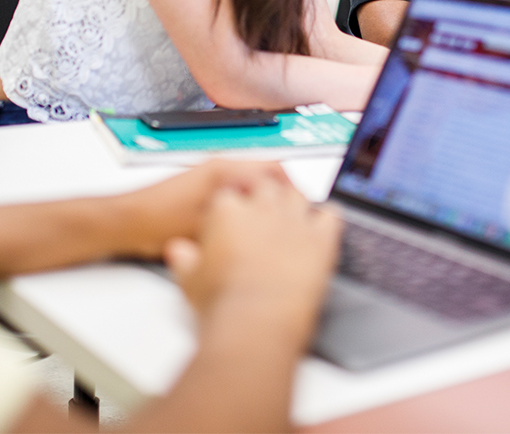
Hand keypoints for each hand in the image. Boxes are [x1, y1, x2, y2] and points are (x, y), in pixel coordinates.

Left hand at [113, 159, 292, 259]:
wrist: (128, 222)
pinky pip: (239, 187)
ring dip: (267, 197)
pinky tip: (250, 223)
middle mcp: (221, 165)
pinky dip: (251, 200)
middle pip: (268, 171)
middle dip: (285, 193)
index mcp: (225, 169)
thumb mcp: (209, 225)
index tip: (304, 208)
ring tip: (275, 222)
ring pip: (254, 180)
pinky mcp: (205, 184)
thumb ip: (244, 218)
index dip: (294, 189)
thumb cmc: (160, 222)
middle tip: (296, 217)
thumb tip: (272, 224)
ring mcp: (213, 173)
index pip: (275, 169)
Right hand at [164, 176, 340, 339]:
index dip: (231, 204)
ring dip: (294, 202)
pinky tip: (322, 224)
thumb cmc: (223, 303)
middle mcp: (263, 208)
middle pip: (266, 186)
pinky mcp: (321, 239)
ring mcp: (294, 221)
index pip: (229, 193)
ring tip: (290, 215)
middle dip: (264, 195)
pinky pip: (330, 214)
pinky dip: (327, 216)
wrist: (255, 322)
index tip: (231, 216)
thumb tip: (178, 252)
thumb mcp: (189, 280)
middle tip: (263, 213)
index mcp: (228, 211)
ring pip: (298, 195)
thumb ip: (184, 259)